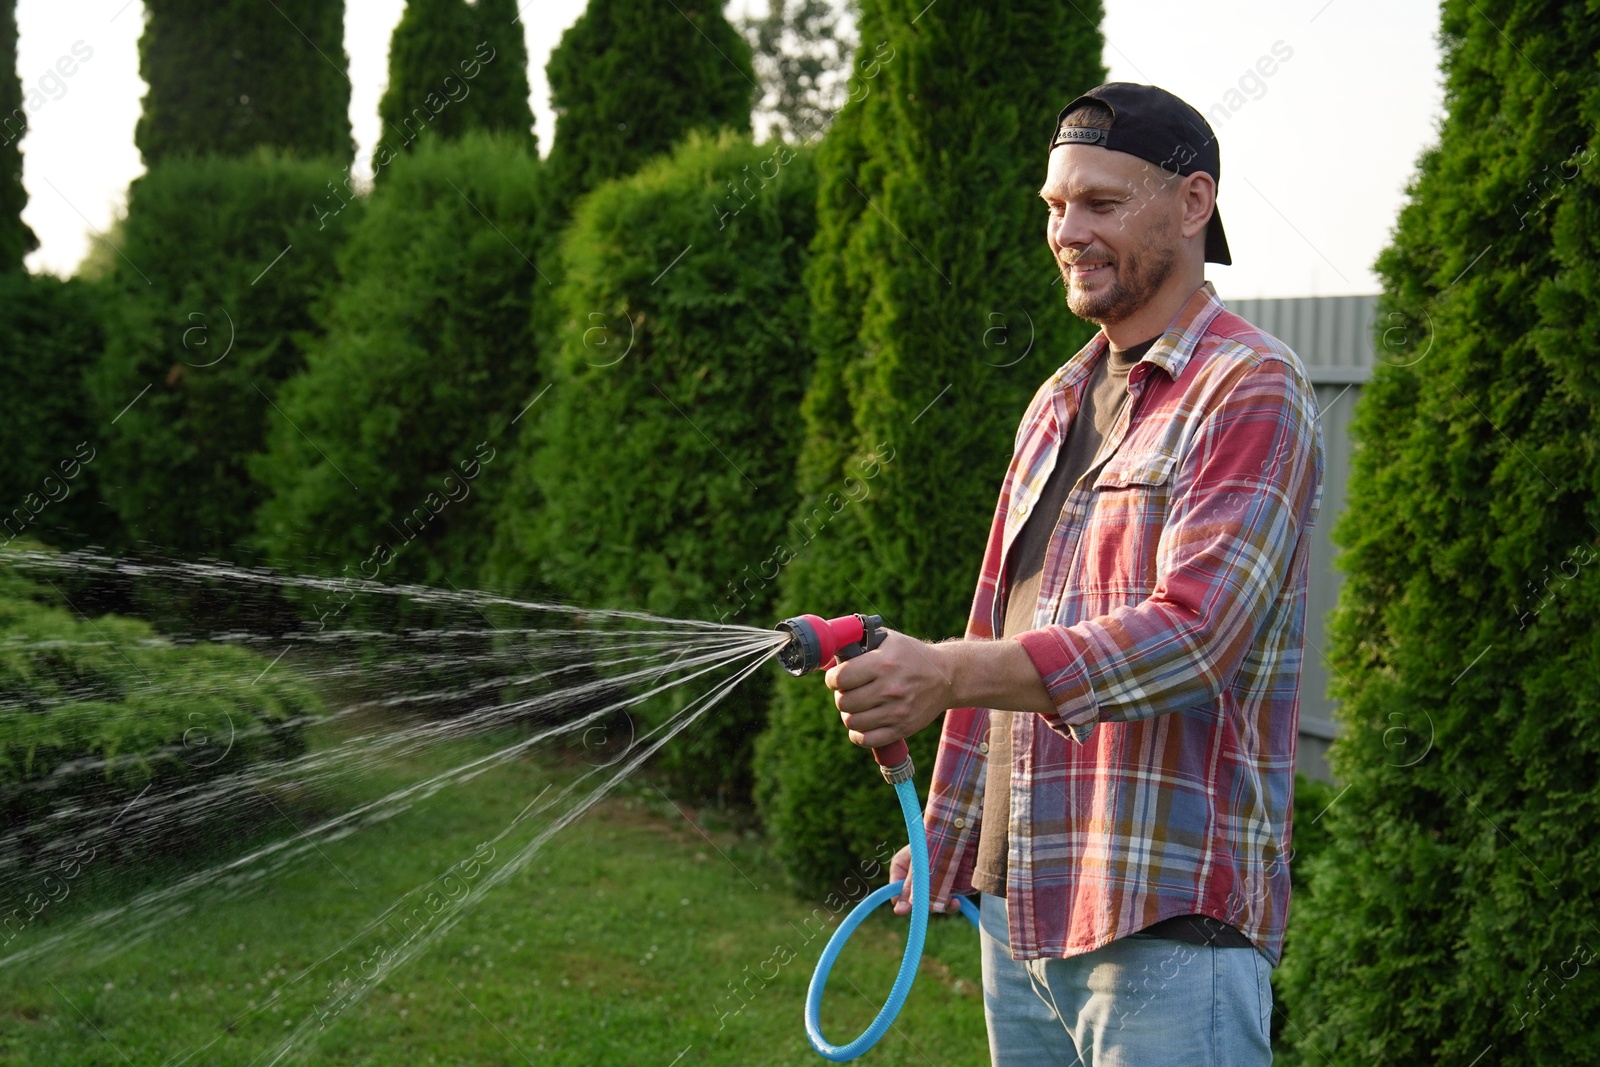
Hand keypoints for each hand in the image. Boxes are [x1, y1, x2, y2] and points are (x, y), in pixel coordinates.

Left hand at [824, 629, 952, 748]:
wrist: (947, 677)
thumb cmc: (912, 656)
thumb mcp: (888, 640)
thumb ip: (858, 643)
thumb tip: (828, 655)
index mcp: (883, 663)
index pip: (840, 678)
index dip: (832, 679)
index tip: (836, 678)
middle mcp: (890, 689)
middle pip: (844, 702)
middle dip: (841, 695)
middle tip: (848, 691)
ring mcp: (897, 711)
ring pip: (852, 722)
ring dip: (849, 714)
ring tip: (856, 706)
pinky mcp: (902, 729)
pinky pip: (867, 740)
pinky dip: (858, 734)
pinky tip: (862, 724)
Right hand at [888, 844, 960, 915]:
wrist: (960, 832)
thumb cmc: (934, 841)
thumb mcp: (920, 863)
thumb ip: (911, 885)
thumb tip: (899, 911)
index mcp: (900, 868)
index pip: (896, 894)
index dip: (904, 901)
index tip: (916, 903)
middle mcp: (913, 878)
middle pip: (914, 902)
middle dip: (926, 902)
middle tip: (936, 898)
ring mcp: (929, 883)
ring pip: (930, 905)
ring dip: (939, 904)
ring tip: (950, 898)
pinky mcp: (944, 887)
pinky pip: (944, 904)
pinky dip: (949, 905)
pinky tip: (956, 902)